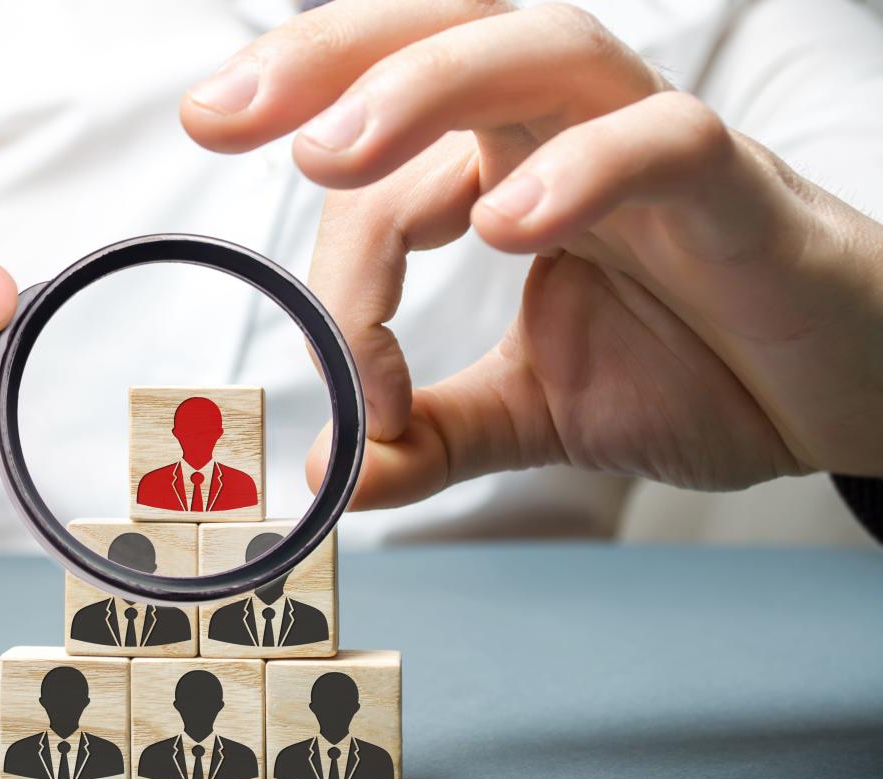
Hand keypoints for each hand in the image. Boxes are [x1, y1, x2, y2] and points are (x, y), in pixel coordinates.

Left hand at [181, 0, 882, 507]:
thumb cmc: (695, 369)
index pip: (386, 178)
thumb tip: (327, 475)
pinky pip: (662, 140)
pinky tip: (508, 226)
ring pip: (541, 50)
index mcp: (507, 169)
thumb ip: (432, 434)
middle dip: (323, 60)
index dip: (339, 265)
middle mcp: (567, 133)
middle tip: (216, 112)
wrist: (834, 395)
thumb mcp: (532, 412)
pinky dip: (582, 170)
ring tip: (332, 153)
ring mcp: (653, 146)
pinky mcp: (737, 188)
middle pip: (443, 30)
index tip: (336, 370)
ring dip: (423, 87)